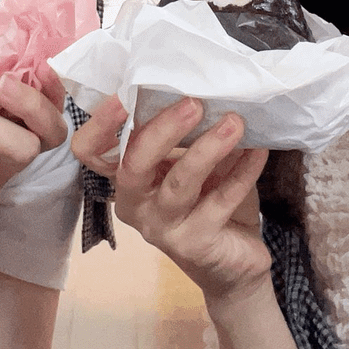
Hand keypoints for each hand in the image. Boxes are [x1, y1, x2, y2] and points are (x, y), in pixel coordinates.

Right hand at [72, 95, 270, 303]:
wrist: (234, 262)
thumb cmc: (206, 201)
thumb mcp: (187, 163)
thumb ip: (183, 134)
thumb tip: (202, 86)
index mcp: (126, 178)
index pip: (91, 152)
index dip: (100, 123)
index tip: (125, 93)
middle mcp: (135, 205)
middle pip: (134, 164)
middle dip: (163, 129)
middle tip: (195, 103)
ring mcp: (163, 228)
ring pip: (180, 183)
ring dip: (209, 148)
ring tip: (235, 122)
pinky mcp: (195, 244)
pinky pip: (221, 201)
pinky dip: (243, 172)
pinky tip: (258, 150)